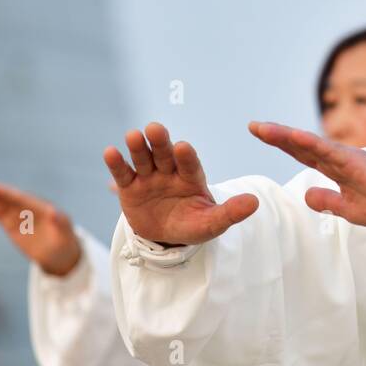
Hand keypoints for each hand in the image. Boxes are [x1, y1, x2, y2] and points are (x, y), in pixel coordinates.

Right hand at [0, 176, 82, 275]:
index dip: (5, 193)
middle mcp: (26, 207)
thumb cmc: (65, 242)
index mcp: (39, 207)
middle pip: (4, 196)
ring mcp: (17, 214)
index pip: (19, 198)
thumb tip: (54, 212)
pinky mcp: (10, 222)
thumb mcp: (65, 234)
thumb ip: (60, 223)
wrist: (60, 253)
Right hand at [102, 123, 258, 244]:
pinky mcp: (129, 187)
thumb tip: (255, 202)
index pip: (190, 164)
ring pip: (143, 159)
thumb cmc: (193, 225)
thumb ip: (231, 212)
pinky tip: (110, 152)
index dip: (186, 156)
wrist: (166, 236)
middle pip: (165, 154)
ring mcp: (149, 177)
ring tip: (134, 136)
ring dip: (138, 147)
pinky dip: (116, 163)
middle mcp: (170, 172)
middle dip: (160, 142)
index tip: (183, 147)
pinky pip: (123, 174)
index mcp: (192, 177)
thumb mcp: (212, 223)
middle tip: (155, 128)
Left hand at [250, 122, 365, 228]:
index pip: (304, 154)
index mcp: (336, 169)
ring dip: (286, 136)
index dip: (283, 144)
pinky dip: (309, 143)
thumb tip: (306, 194)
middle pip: (301, 145)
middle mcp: (338, 158)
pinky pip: (328, 151)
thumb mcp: (348, 209)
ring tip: (263, 129)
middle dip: (277, 136)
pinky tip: (293, 137)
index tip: (262, 134)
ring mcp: (346, 158)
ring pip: (310, 144)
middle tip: (253, 126)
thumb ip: (327, 201)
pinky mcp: (355, 162)